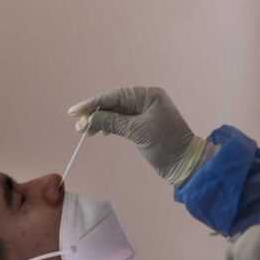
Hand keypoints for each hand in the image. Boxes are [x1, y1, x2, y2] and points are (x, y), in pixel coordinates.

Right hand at [68, 86, 206, 185]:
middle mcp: (146, 100)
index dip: (93, 104)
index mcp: (149, 96)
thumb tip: (87, 120)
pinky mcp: (143, 126)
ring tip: (85, 131)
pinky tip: (100, 132)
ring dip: (100, 121)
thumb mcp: (137, 132)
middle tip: (78, 125)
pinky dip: (110, 126)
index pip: (115, 96)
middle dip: (95, 113)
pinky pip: (122, 121)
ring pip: (116, 113)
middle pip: (114, 103)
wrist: (185, 164)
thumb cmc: (165, 144)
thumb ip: (112, 123)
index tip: (74, 112)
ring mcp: (145, 113)